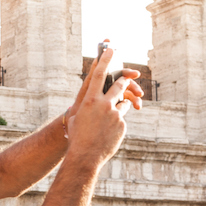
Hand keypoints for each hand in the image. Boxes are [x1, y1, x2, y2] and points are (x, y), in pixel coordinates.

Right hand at [64, 46, 133, 168]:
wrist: (85, 156)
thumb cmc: (76, 137)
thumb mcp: (77, 118)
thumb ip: (87, 107)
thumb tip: (93, 101)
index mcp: (89, 100)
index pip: (98, 75)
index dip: (105, 60)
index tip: (111, 49)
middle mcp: (103, 104)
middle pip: (119, 85)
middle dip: (124, 80)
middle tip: (128, 77)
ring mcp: (114, 114)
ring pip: (123, 104)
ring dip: (119, 108)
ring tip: (106, 122)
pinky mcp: (122, 124)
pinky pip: (122, 119)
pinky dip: (117, 124)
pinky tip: (108, 134)